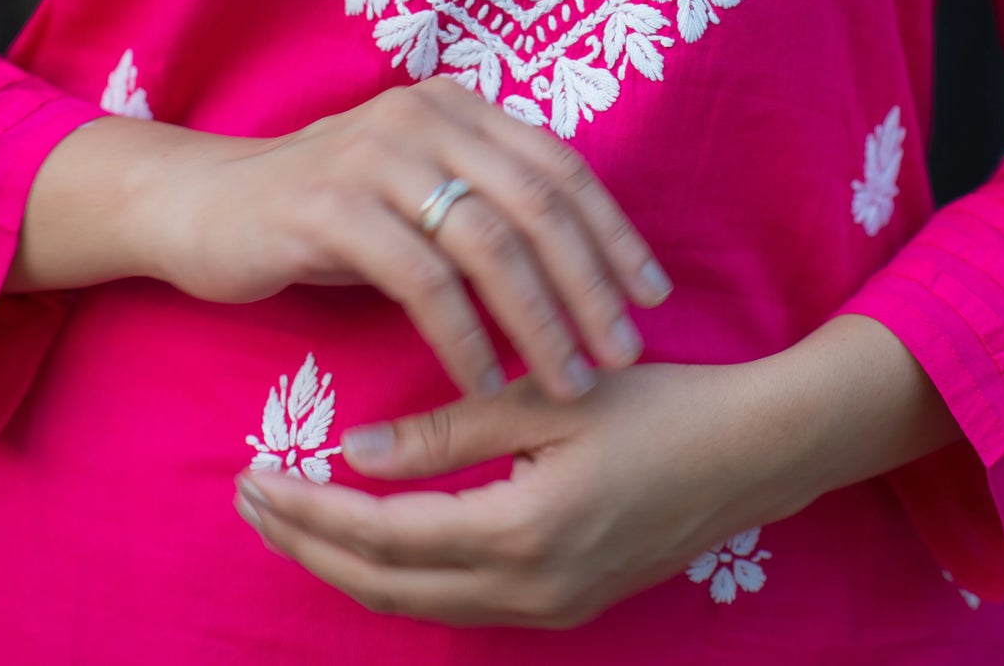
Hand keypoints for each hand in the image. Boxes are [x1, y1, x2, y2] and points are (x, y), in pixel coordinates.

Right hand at [151, 77, 671, 401]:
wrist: (202, 204)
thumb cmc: (324, 209)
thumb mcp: (414, 188)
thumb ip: (483, 199)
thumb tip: (581, 258)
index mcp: (456, 106)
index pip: (559, 165)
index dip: (613, 233)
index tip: (653, 297)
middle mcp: (424, 116)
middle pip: (537, 202)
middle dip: (591, 283)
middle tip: (624, 352)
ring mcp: (376, 156)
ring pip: (489, 240)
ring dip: (539, 318)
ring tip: (568, 379)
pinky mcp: (330, 207)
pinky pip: (421, 278)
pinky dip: (463, 335)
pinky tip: (484, 378)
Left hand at [232, 364, 793, 628]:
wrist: (754, 451)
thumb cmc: (658, 404)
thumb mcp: (551, 396)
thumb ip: (451, 426)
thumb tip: (356, 449)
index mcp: (522, 532)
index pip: (382, 535)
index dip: (310, 511)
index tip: (255, 476)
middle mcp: (529, 590)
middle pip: (385, 585)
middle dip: (308, 546)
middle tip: (249, 499)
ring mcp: (550, 608)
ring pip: (416, 603)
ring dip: (347, 563)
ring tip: (292, 516)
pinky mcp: (565, 602)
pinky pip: (456, 601)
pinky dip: (399, 573)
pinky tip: (373, 535)